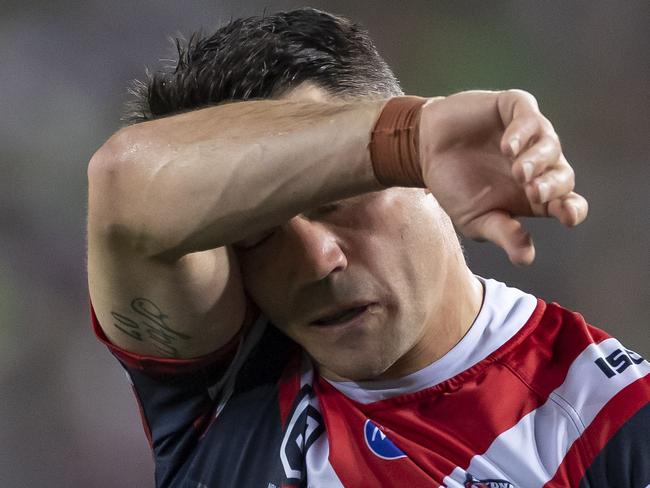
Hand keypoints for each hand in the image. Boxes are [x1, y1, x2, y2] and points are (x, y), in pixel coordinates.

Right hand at [419, 89, 587, 264]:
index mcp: (534, 195)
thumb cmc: (454, 187)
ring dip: (538, 160)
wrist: (423, 153)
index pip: (567, 202)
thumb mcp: (476, 220)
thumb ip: (502, 235)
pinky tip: (507, 147)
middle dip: (553, 186)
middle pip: (564, 175)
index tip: (565, 216)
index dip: (572, 209)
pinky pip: (529, 115)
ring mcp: (528, 135)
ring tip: (518, 172)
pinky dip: (523, 131)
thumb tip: (526, 259)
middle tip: (534, 193)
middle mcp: (538, 165)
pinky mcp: (512, 108)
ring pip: (550, 144)